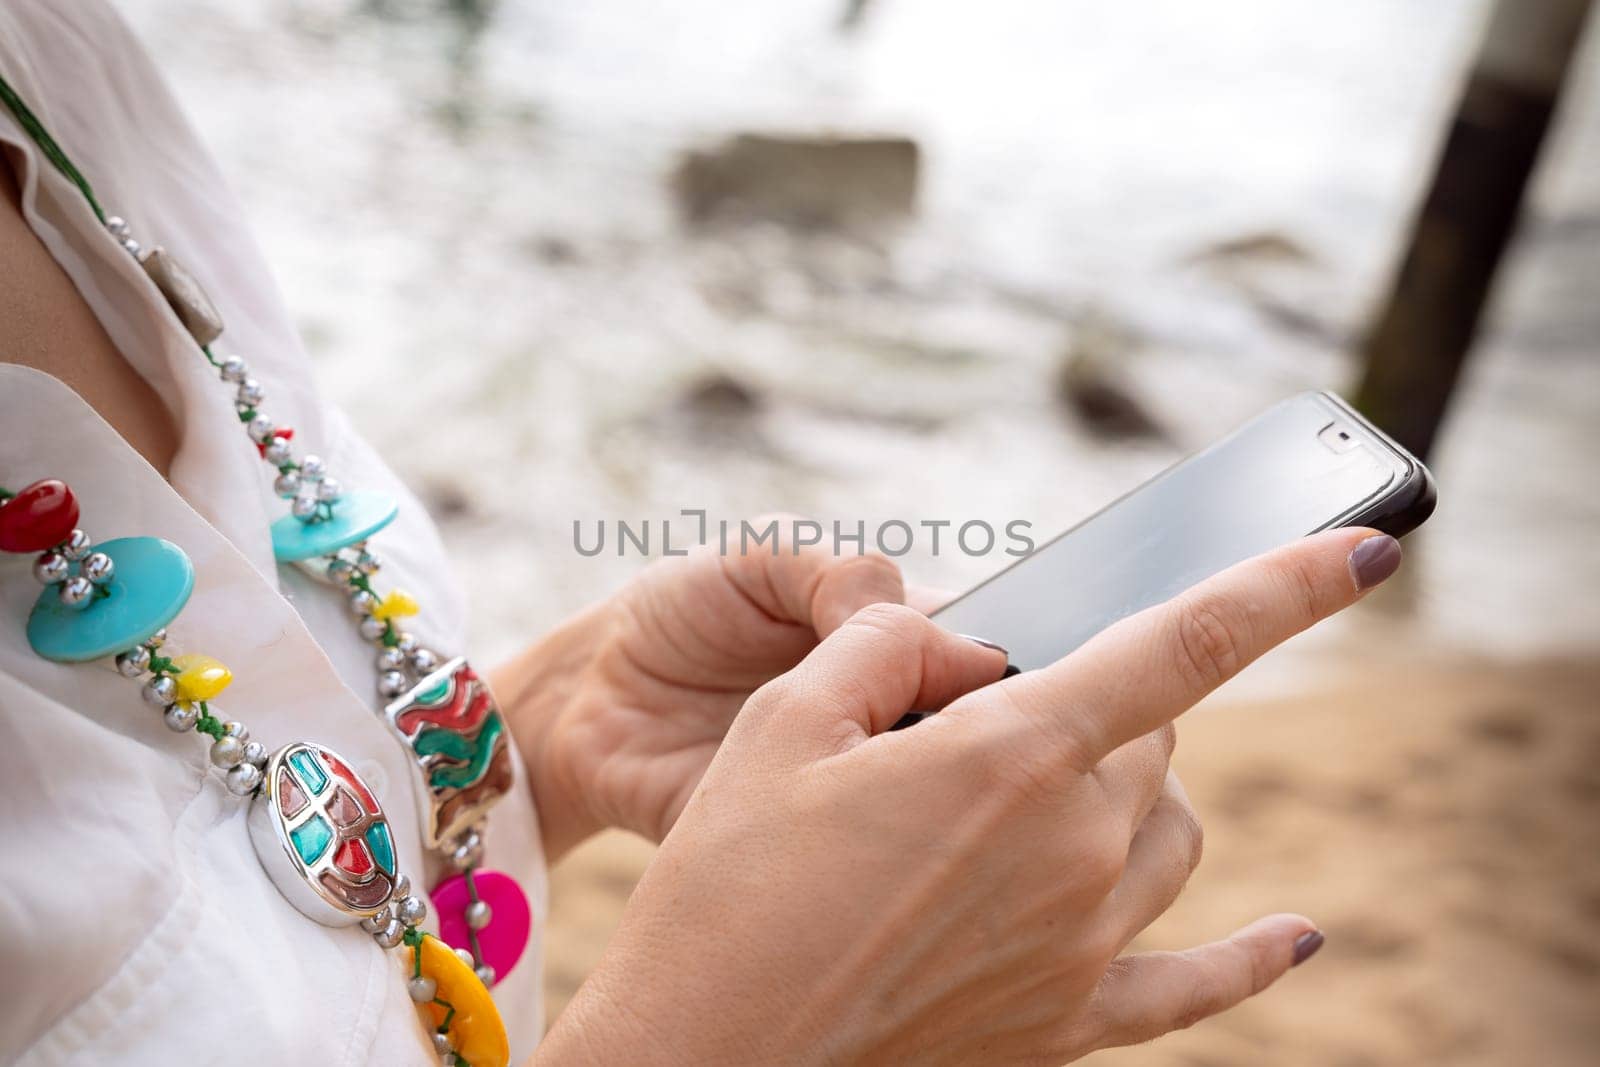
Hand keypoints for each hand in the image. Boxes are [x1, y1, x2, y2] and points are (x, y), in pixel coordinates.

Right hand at [538, 529, 1397, 1063]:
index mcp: (1011, 757)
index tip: (1370, 548)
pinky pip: (1195, 986)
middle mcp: (1075, 850)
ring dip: (1141, 789)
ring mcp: (1082, 946)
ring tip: (1064, 785)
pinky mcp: (1068, 1021)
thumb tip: (960, 639)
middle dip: (1098, 699)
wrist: (703, 1051)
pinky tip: (1296, 937)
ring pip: (1175, 834)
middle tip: (996, 711)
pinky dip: (1251, 957)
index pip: (1185, 645)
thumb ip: (889, 643)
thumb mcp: (785, 724)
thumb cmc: (729, 882)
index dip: (1287, 585)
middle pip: (1156, 736)